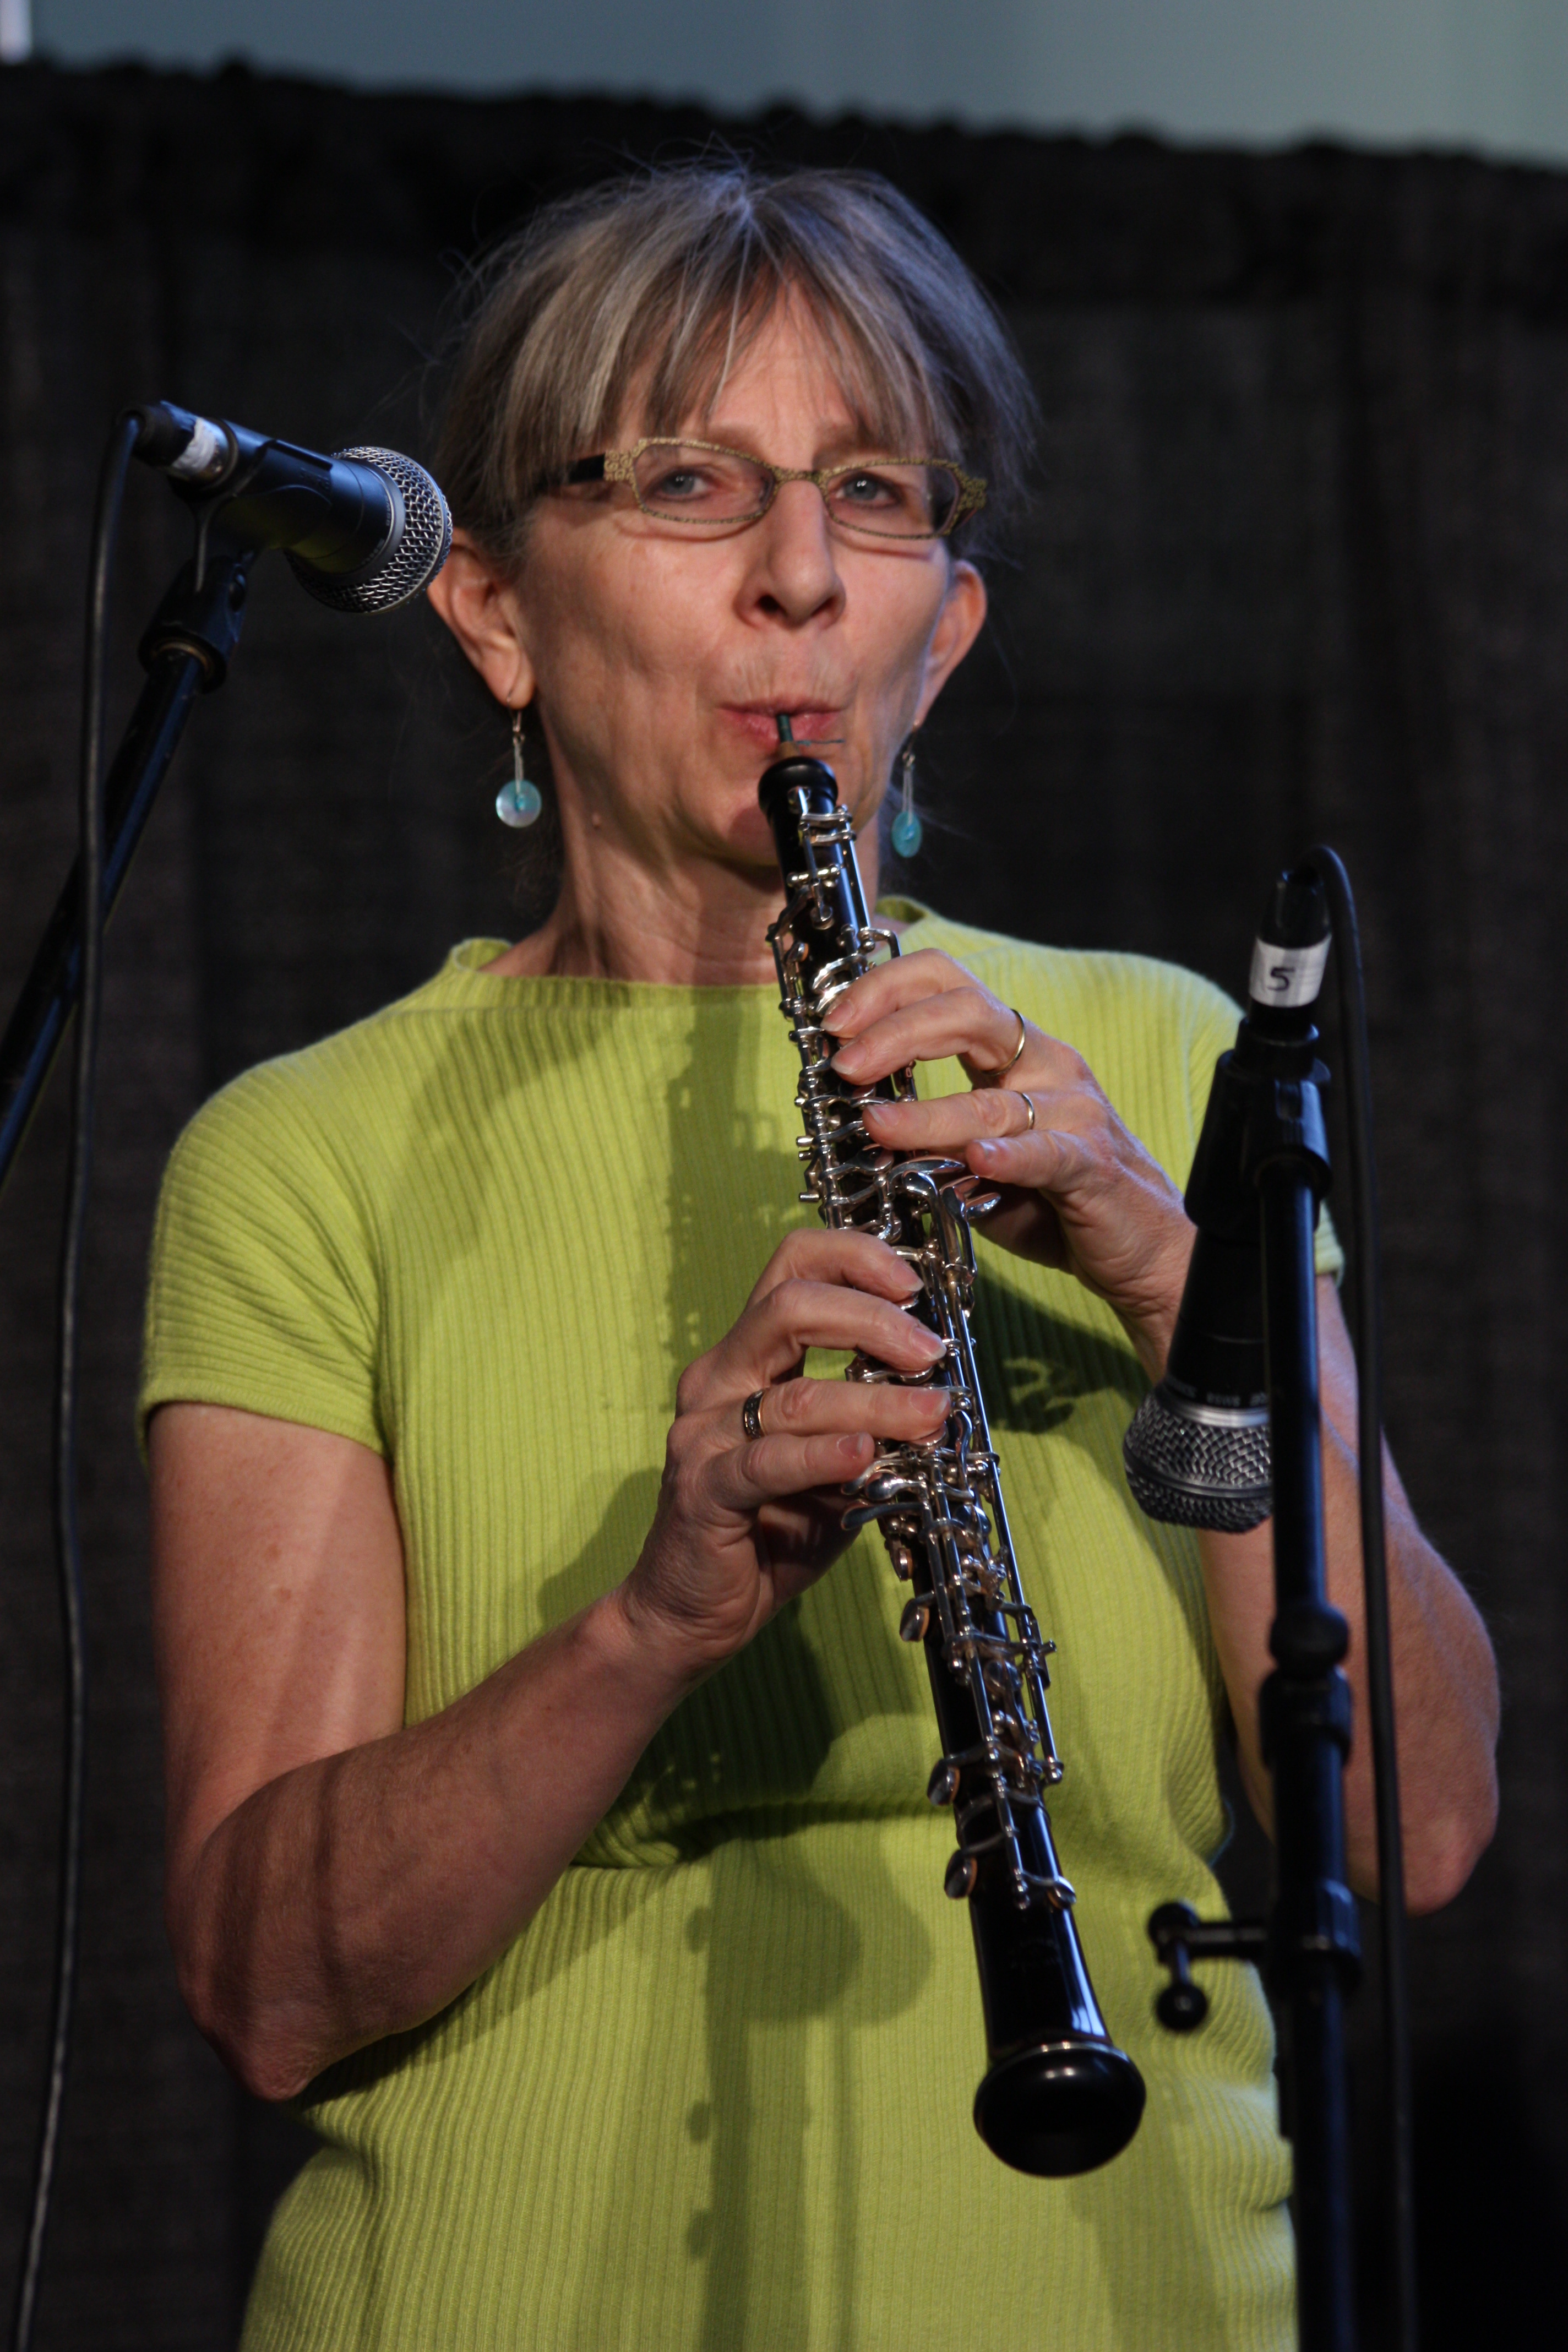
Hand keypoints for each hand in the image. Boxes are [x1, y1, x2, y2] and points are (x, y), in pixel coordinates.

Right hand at [620, 1228, 950, 1682]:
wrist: (692, 1613)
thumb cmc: (770, 1532)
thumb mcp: (836, 1467)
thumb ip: (872, 1425)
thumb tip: (942, 1397)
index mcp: (746, 1357)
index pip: (792, 1269)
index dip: (854, 1259)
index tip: (913, 1284)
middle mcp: (718, 1380)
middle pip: (791, 1306)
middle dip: (874, 1319)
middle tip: (931, 1353)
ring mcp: (703, 1433)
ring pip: (797, 1393)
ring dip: (877, 1402)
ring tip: (932, 1415)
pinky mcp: (702, 1489)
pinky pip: (768, 1461)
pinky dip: (823, 1455)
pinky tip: (865, 1455)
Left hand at [823, 949, 1193, 1376]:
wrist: (1142, 1249)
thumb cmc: (1054, 1201)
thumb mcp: (977, 1161)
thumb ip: (930, 1139)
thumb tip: (863, 1128)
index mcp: (1014, 1051)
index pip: (949, 986)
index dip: (888, 991)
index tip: (836, 1024)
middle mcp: (1046, 1065)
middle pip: (970, 1015)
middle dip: (897, 1031)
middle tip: (845, 1064)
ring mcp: (1074, 1112)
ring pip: (992, 1100)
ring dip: (927, 1114)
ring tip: (876, 1125)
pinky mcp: (1093, 1163)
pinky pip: (1046, 1153)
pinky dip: (1009, 1155)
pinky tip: (976, 1159)